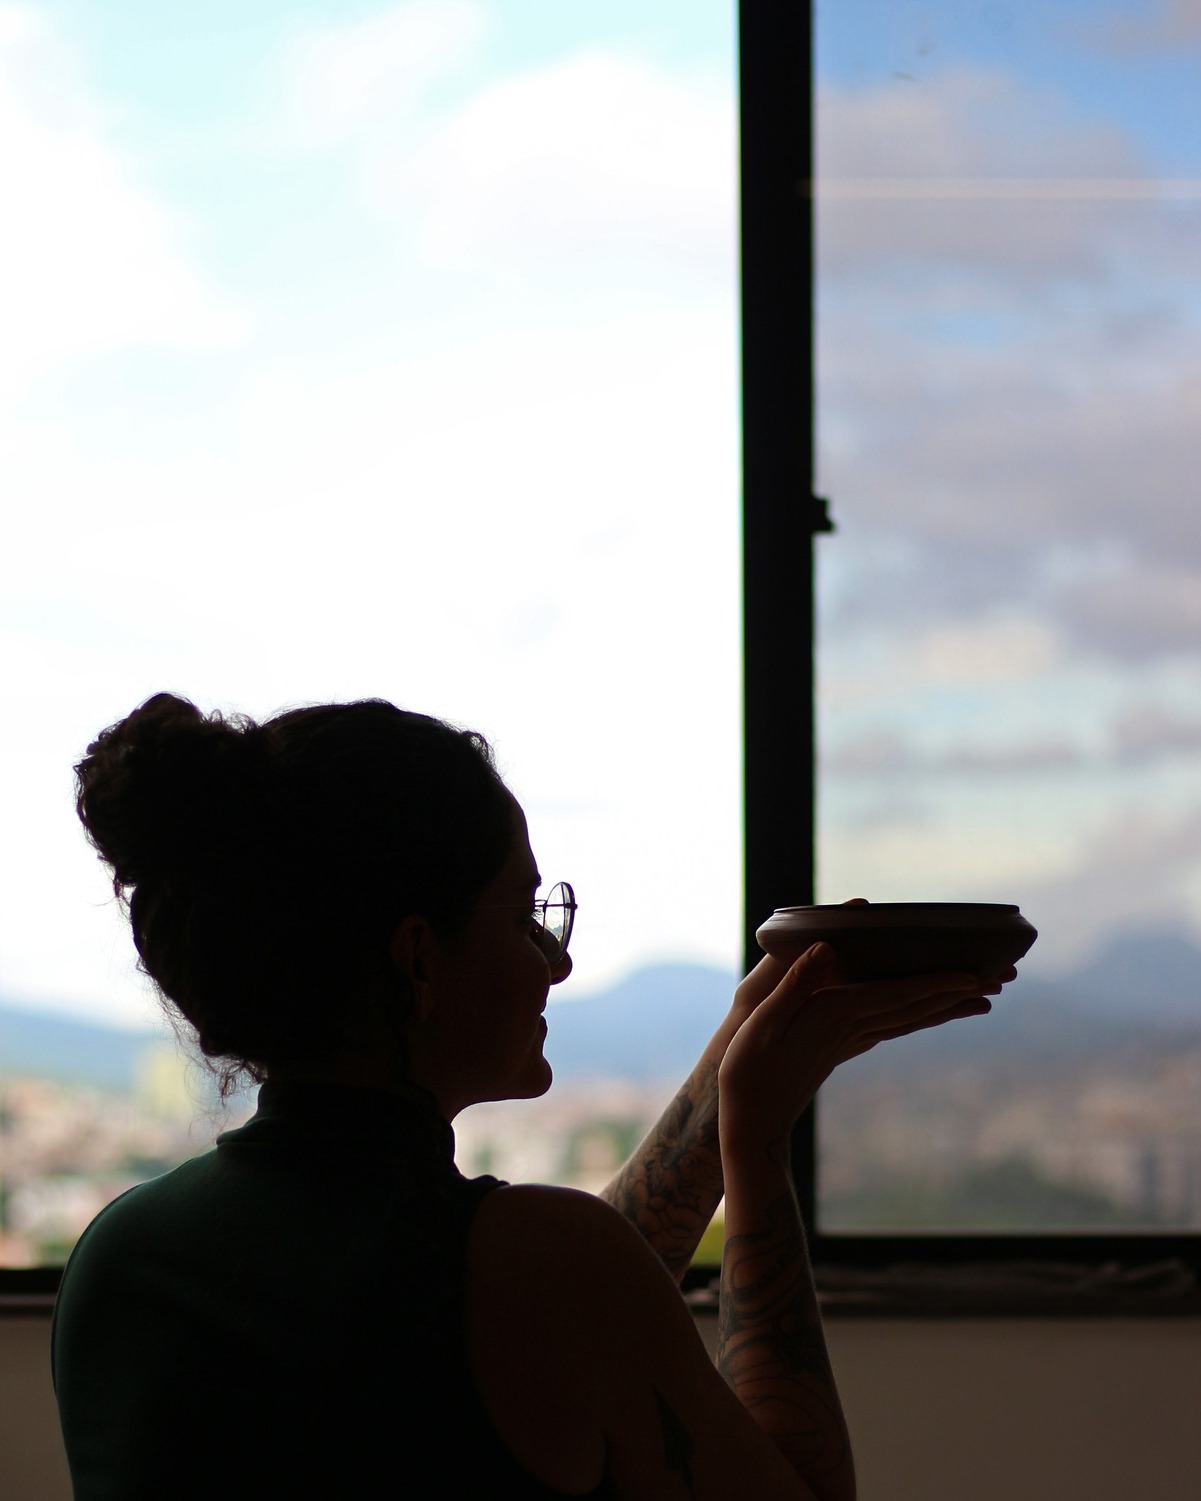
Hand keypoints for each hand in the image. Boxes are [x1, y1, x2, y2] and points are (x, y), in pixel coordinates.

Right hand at [718, 940, 996, 1157]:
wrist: (752, 1124)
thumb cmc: (748, 1071)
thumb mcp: (762, 1023)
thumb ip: (795, 986)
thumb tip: (826, 949)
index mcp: (836, 1016)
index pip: (897, 997)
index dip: (936, 985)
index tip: (975, 978)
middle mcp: (853, 1029)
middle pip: (916, 1007)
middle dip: (957, 992)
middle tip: (1000, 979)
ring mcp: (851, 1041)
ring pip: (910, 1018)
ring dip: (947, 1005)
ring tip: (983, 996)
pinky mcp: (844, 1047)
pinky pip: (894, 1027)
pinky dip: (920, 1016)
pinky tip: (931, 1012)